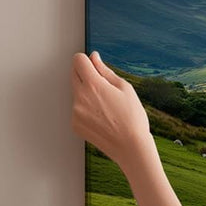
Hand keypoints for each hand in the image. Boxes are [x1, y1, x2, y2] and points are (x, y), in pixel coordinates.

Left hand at [71, 51, 154, 173]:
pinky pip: (77, 109)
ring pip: (76, 93)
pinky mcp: (75, 124)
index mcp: (93, 85)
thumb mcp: (124, 88)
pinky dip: (86, 109)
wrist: (131, 147)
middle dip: (85, 74)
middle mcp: (80, 97)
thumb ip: (105, 71)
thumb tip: (94, 58)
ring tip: (106, 106)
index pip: (78, 60)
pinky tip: (102, 118)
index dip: (87, 60)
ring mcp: (75, 112)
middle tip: (103, 86)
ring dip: (86, 93)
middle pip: (73, 74)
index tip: (94, 65)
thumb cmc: (132, 118)